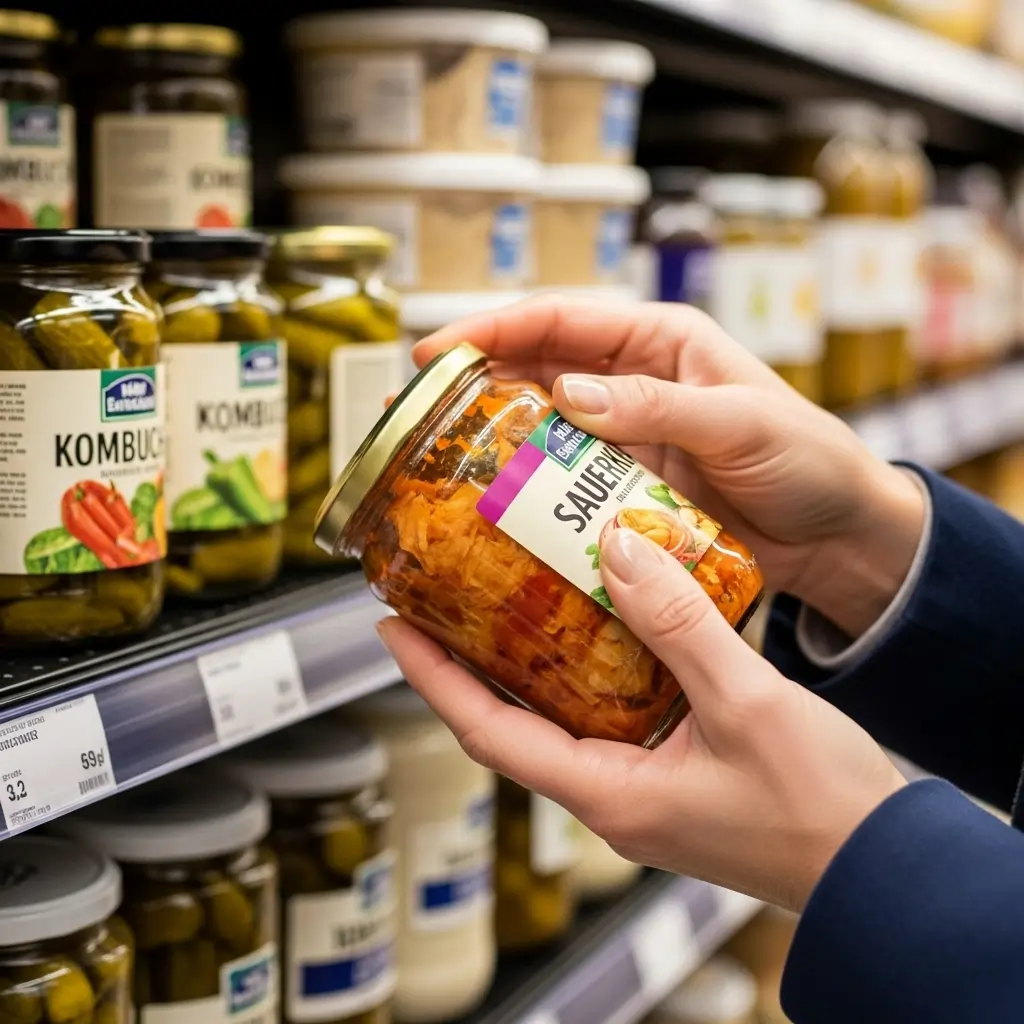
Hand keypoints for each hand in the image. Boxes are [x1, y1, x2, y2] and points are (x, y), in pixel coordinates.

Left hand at [379, 528, 907, 911]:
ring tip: (515, 592)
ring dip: (537, 656)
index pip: (486, 730)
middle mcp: (614, 794)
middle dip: (472, 660)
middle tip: (446, 597)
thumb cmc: (821, 813)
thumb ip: (679, 625)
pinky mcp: (677, 770)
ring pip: (567, 711)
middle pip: (514, 719)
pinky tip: (613, 617)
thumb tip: (620, 548)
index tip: (391, 626)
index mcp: (608, 795)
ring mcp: (644, 784)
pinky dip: (602, 661)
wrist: (883, 868)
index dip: (431, 677)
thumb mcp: (746, 705)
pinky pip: (617, 709)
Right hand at [414, 295, 924, 637]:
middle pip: (537, 370)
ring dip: (494, 439)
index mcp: (660, 342)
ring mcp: (627, 439)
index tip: (435, 350)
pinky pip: (567, 482)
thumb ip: (659, 406)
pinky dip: (532, 489)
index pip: (562, 320)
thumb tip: (572, 398)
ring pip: (543, 428)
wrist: (838, 535)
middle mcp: (633, 384)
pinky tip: (498, 506)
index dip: (493, 329)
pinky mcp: (627, 488)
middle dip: (475, 383)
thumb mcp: (742, 421)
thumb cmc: (809, 460)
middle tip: (415, 411)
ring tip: (438, 459)